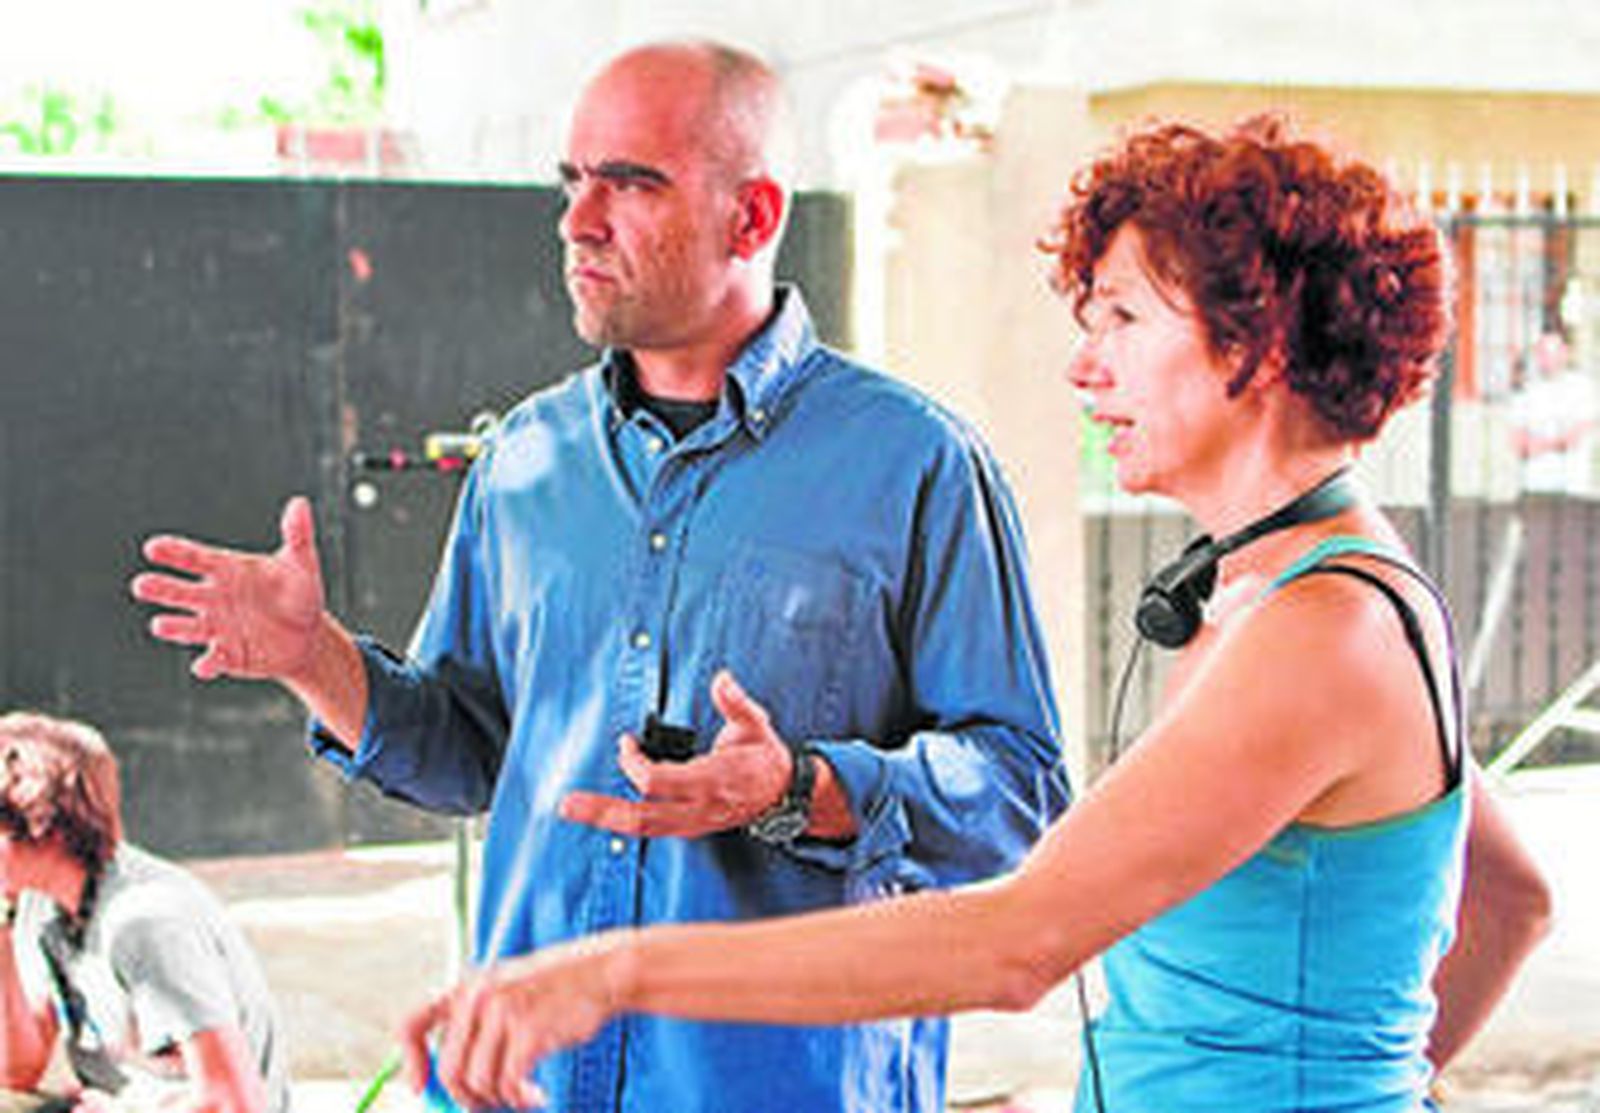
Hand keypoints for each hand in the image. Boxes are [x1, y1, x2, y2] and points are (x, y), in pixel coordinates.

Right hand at [129, 497, 326, 682]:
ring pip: (185, 626)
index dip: (175, 553)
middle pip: (180, 591)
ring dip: (173, 626)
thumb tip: (300, 503)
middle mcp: (213, 598)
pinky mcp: (227, 655)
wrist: (307, 635)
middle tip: (141, 584)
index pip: (195, 558)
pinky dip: (207, 664)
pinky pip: (212, 660)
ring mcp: (216, 628)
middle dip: (160, 588)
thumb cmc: (299, 592)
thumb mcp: (301, 564)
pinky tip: (204, 666)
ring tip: (161, 624)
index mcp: (227, 570)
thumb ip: (298, 535)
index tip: (153, 547)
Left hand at [399, 938, 625, 1110]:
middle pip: (448, 1069)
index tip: (419, 1088)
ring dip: (499, 1101)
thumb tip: (455, 1087)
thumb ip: (478, 1027)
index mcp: (465, 986)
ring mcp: (502, 1012)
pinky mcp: (528, 1030)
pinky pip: (509, 1083)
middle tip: (489, 1107)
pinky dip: (521, 1099)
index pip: (411, 1024)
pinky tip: (538, 1096)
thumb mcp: (507, 992)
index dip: (410, 1061)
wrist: (600, 971)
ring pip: (478, 1082)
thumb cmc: (555, 990)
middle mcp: (477, 996)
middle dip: (466, 1099)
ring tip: (523, 1097)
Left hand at [560, 670, 792, 837]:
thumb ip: (736, 703)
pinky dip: (624, 820)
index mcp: (714, 781)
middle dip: (603, 811)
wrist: (784, 795)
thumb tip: (721, 679)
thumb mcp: (757, 724)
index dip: (635, 763)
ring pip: (644, 828)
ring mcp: (694, 822)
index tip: (626, 742)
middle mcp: (700, 808)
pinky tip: (604, 811)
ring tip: (574, 809)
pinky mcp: (688, 826)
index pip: (660, 782)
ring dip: (606, 818)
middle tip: (568, 804)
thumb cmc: (764, 757)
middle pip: (643, 816)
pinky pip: (651, 828)